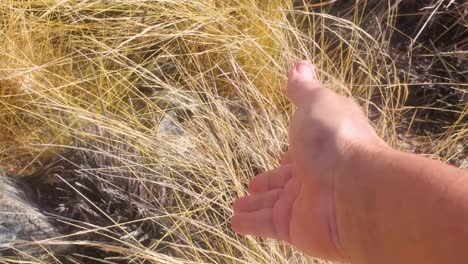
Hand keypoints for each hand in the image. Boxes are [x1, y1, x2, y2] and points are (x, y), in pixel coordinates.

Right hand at [231, 61, 386, 259]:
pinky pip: (265, 224)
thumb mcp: (316, 103)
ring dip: (254, 205)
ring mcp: (304, 204)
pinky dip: (248, 223)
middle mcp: (313, 177)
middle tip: (252, 185)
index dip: (288, 155)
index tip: (278, 156)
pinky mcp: (293, 228)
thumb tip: (300, 64)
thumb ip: (304, 89)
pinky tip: (234, 221)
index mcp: (319, 148)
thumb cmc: (334, 138)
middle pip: (284, 182)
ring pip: (272, 205)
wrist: (354, 190)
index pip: (299, 153)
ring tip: (235, 204)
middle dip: (268, 183)